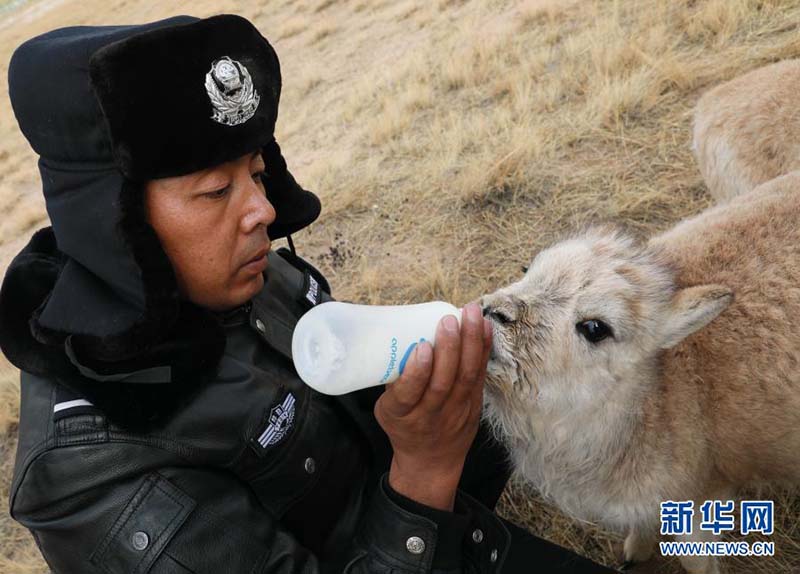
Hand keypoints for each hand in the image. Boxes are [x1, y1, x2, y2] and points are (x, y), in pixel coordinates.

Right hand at [374, 301, 492, 509]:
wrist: (431, 462)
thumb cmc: (404, 426)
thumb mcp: (388, 410)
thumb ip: (394, 380)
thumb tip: (399, 335)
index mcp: (401, 415)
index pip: (409, 394)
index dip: (417, 371)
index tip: (423, 346)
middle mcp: (430, 416)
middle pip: (443, 383)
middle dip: (448, 349)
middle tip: (448, 320)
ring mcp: (456, 413)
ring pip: (466, 378)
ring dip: (470, 343)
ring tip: (470, 314)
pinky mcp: (475, 406)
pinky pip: (481, 376)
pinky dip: (484, 350)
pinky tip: (485, 327)